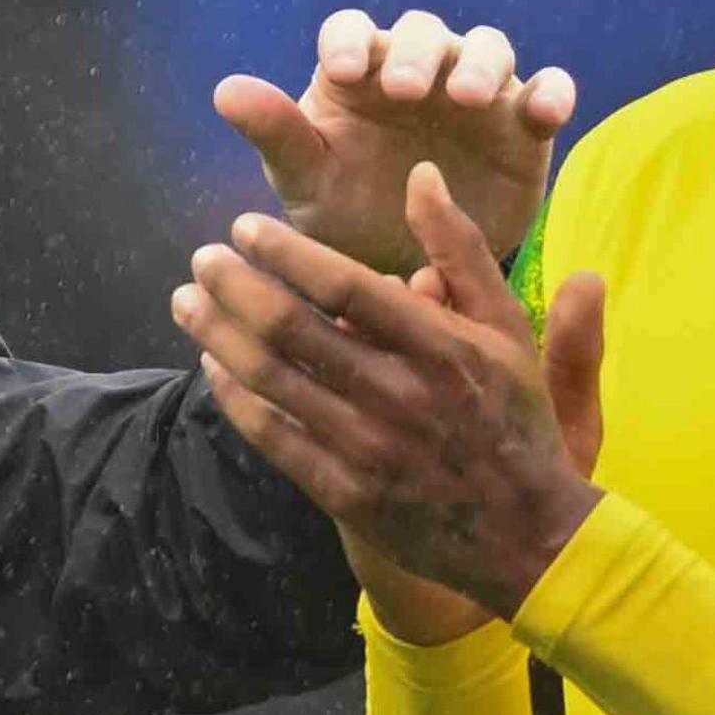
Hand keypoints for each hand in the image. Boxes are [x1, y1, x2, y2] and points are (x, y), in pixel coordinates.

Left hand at [172, 161, 609, 619]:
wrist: (527, 536)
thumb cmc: (515, 420)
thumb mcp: (508, 329)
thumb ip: (462, 251)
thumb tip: (422, 177)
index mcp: (441, 347)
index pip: (345, 285)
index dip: (286, 251)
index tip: (245, 227)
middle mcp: (399, 395)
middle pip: (292, 329)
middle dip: (234, 286)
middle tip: (202, 257)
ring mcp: (367, 449)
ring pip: (272, 381)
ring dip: (218, 335)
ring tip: (186, 300)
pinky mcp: (344, 494)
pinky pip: (273, 438)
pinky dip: (235, 398)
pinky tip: (212, 366)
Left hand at [218, 9, 574, 273]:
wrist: (411, 268)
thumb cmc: (348, 211)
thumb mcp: (306, 180)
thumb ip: (275, 133)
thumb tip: (224, 91)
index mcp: (358, 73)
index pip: (351, 32)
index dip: (348, 43)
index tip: (341, 74)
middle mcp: (419, 69)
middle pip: (423, 34)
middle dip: (415, 54)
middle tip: (405, 90)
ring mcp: (477, 92)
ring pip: (489, 49)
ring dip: (482, 65)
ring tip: (469, 99)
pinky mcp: (524, 125)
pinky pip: (546, 92)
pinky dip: (551, 93)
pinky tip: (545, 113)